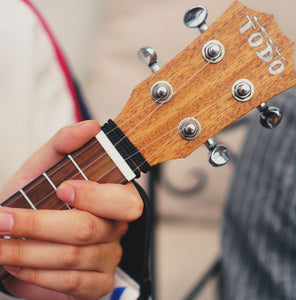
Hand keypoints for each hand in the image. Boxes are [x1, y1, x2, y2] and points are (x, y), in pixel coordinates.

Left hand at [0, 121, 142, 299]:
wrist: (23, 233)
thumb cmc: (37, 196)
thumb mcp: (46, 165)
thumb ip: (65, 143)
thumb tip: (90, 127)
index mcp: (113, 197)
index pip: (123, 200)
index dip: (93, 195)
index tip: (61, 187)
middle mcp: (116, 227)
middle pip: (89, 229)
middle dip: (40, 225)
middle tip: (5, 220)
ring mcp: (109, 256)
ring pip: (73, 257)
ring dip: (27, 251)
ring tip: (1, 243)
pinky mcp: (97, 283)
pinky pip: (71, 284)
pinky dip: (38, 275)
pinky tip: (19, 265)